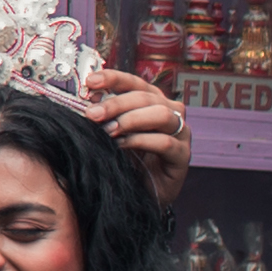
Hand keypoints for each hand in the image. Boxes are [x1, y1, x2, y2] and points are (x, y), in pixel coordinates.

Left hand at [87, 67, 193, 188]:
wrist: (140, 192)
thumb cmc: (127, 159)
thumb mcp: (111, 133)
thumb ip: (104, 116)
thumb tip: (88, 99)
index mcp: (152, 101)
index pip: (135, 83)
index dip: (114, 78)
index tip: (91, 81)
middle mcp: (170, 112)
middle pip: (146, 97)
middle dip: (116, 103)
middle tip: (93, 114)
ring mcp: (180, 133)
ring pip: (161, 115)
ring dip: (131, 120)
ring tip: (109, 131)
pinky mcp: (183, 155)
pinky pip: (166, 142)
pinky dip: (141, 141)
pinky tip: (122, 145)